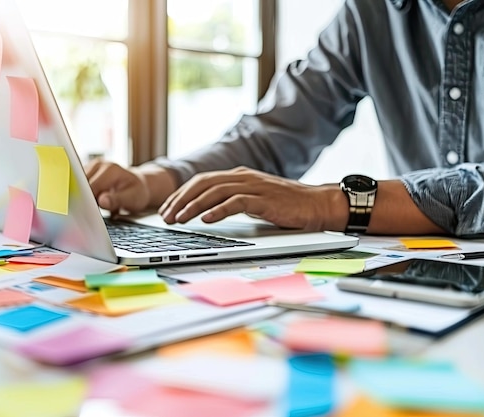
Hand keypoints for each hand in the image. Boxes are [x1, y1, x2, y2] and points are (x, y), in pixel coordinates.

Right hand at [84, 160, 177, 214]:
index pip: (92, 186)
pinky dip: (80, 194)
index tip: (87, 211)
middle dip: (83, 199)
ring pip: (76, 184)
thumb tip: (102, 201)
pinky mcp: (86, 172)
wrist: (137, 185)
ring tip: (89, 206)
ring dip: (80, 196)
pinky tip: (86, 201)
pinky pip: (77, 184)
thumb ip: (117, 200)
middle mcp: (99, 165)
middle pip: (81, 184)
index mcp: (111, 169)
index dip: (88, 200)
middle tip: (88, 211)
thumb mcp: (132, 199)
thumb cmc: (136, 192)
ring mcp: (91, 167)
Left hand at [158, 166, 345, 230]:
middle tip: (165, 216)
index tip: (167, 209)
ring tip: (179, 219)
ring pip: (215, 192)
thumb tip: (207, 212)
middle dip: (180, 200)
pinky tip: (206, 220)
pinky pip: (236, 202)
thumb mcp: (253, 200)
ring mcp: (253, 186)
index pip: (201, 181)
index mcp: (238, 176)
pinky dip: (218, 210)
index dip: (181, 194)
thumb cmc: (286, 205)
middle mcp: (242, 177)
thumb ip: (232, 200)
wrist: (317, 204)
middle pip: (202, 184)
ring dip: (193, 206)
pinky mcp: (264, 199)